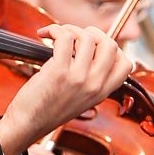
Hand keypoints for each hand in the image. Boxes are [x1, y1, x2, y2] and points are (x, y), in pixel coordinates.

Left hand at [0, 24, 132, 154]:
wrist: (27, 124)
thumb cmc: (48, 110)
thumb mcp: (81, 98)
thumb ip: (91, 79)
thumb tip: (92, 48)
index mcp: (102, 92)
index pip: (126, 64)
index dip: (112, 49)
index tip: (95, 45)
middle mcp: (94, 85)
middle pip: (110, 44)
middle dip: (93, 33)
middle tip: (76, 36)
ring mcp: (78, 78)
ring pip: (87, 37)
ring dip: (70, 30)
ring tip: (57, 37)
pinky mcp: (59, 71)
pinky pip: (65, 37)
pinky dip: (54, 30)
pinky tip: (46, 35)